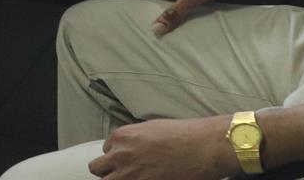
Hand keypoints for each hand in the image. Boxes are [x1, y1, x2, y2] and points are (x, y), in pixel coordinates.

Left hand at [87, 116, 239, 178]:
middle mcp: (121, 155)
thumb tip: (130, 148)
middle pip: (98, 169)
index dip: (118, 158)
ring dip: (118, 179)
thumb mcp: (152, 128)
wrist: (205, 146)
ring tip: (136, 177)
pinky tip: (149, 179)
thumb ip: (134, 140)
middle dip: (111, 171)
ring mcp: (130, 174)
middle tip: (127, 173)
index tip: (129, 161)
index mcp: (121, 137)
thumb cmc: (185, 135)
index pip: (106, 152)